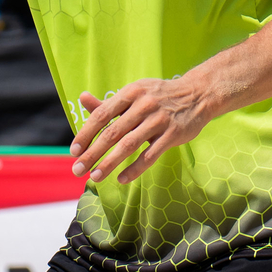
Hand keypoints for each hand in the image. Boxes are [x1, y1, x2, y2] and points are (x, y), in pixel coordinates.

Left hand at [69, 81, 213, 184]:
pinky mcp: (173, 134)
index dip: (86, 134)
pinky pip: (151, 155)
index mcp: (130, 93)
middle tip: (77, 169)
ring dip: (110, 163)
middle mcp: (143, 105)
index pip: (101, 115)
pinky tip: (122, 179)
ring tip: (95, 177)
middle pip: (112, 133)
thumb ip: (109, 103)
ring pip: (129, 145)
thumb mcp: (134, 93)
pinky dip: (135, 168)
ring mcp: (159, 120)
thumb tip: (82, 98)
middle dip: (92, 153)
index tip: (74, 151)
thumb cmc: (157, 96)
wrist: (197, 95)